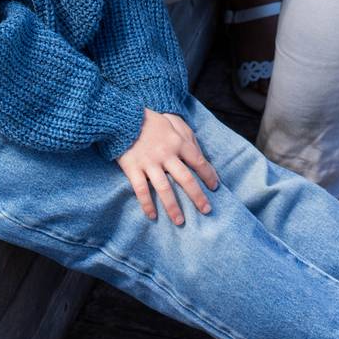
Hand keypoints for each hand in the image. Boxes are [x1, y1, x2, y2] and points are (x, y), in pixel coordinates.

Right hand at [117, 110, 218, 224]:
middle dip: (197, 196)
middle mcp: (166, 154)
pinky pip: (141, 190)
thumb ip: (188, 138)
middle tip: (206, 210)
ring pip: (164, 189)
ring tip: (180, 222)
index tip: (215, 188)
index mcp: (178, 142)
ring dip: (173, 207)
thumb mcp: (174, 122)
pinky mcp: (133, 168)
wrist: (123, 116)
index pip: (199, 162)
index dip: (209, 176)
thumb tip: (201, 156)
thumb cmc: (152, 120)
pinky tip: (152, 216)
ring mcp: (149, 162)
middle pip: (185, 179)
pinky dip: (147, 204)